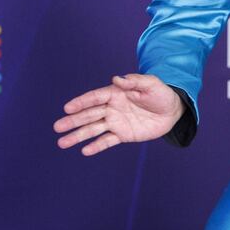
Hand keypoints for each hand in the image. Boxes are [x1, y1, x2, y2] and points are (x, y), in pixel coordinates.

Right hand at [53, 74, 185, 155]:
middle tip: (57, 127)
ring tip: (62, 142)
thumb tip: (116, 78)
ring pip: (93, 129)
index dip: (81, 103)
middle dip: (73, 121)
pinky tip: (84, 151)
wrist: (173, 111)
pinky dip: (96, 146)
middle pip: (89, 115)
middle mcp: (112, 108)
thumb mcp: (151, 84)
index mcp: (115, 93)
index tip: (67, 108)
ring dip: (78, 136)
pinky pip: (107, 141)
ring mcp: (116, 122)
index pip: (94, 98)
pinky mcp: (123, 135)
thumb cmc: (161, 93)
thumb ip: (134, 81)